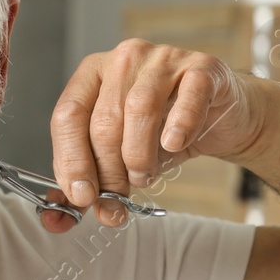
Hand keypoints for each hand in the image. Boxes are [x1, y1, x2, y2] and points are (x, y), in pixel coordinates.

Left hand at [47, 38, 267, 230]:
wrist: (222, 118)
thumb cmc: (165, 134)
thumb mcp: (120, 158)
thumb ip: (89, 185)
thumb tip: (57, 220)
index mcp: (93, 75)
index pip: (68, 115)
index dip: (71, 160)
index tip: (82, 196)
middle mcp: (124, 59)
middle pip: (104, 120)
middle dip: (109, 171)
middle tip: (117, 200)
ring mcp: (164, 59)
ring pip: (138, 109)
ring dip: (139, 155)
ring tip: (144, 176)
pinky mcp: (202, 68)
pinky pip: (188, 97)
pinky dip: (180, 126)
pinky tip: (174, 145)